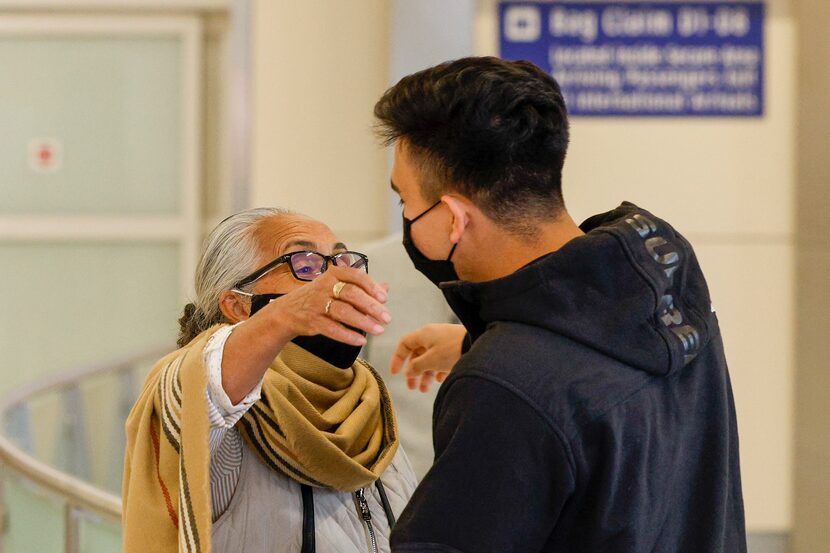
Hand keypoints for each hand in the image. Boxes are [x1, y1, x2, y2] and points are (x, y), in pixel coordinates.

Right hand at [260, 266, 391, 346]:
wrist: (288, 311)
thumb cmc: (319, 297)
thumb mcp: (337, 287)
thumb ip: (361, 287)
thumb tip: (386, 287)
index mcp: (333, 274)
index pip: (356, 276)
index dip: (371, 286)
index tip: (384, 298)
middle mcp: (324, 286)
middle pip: (352, 294)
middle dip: (372, 306)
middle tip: (387, 318)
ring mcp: (317, 303)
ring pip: (343, 312)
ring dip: (363, 322)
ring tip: (379, 330)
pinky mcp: (312, 321)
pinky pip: (332, 329)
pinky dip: (348, 335)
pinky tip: (361, 340)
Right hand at [390, 324, 466, 391]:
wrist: (480, 343)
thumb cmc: (454, 349)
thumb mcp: (430, 360)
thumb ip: (416, 367)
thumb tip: (408, 372)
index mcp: (424, 334)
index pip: (404, 344)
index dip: (397, 358)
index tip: (395, 373)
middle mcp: (433, 336)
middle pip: (417, 354)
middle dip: (413, 372)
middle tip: (411, 387)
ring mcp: (445, 342)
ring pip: (429, 359)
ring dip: (425, 374)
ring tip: (424, 389)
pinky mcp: (456, 348)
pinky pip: (442, 360)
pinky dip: (438, 370)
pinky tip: (440, 380)